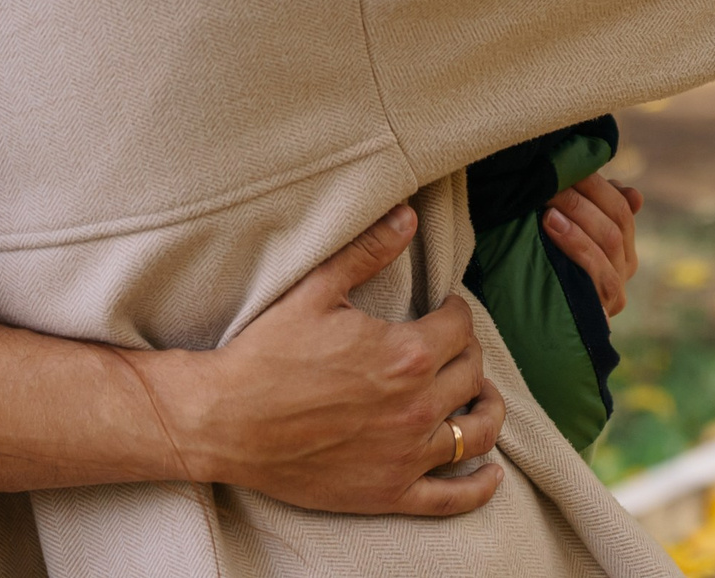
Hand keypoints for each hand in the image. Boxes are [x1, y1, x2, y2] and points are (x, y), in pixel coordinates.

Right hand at [141, 205, 505, 515]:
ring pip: (477, 433)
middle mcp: (417, 408)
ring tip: (481, 398)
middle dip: (467, 352)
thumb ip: (368, 252)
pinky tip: (490, 473)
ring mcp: (406, 456)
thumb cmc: (266, 353)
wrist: (224, 420)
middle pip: (471, 374)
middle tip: (450, 345)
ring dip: (487, 410)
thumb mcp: (316, 291)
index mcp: (406, 355)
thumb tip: (409, 215)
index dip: (455, 311)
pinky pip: (453, 499)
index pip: (460, 326)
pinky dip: (480, 487)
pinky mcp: (389, 493)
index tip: (444, 308)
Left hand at [542, 174, 643, 317]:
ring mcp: (614, 291)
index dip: (599, 186)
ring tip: (549, 200)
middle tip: (553, 178)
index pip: (623, 209)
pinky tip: (551, 226)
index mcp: (623, 244)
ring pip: (609, 242)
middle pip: (617, 223)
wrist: (530, 324)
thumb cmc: (547, 262)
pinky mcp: (600, 311)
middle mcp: (625, 267)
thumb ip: (596, 207)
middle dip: (585, 197)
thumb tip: (635, 196)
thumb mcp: (570, 231)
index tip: (572, 165)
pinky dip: (575, 243)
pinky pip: (596, 272)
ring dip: (578, 216)